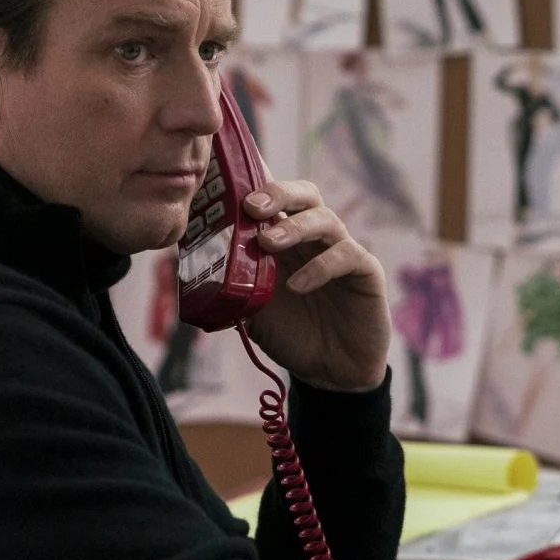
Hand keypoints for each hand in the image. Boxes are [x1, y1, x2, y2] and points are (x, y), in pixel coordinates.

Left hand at [241, 181, 390, 392]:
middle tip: (252, 207)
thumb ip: (230, 292)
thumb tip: (193, 281)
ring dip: (294, 228)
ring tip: (267, 243)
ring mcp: (342, 251)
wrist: (330, 371)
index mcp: (286, 240)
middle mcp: (315, 239)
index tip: (228, 192)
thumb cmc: (291, 333)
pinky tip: (298, 285)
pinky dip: (320, 266)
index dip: (255, 187)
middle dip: (278, 194)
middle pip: (304, 196)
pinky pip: (347, 255)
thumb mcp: (252, 312)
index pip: (275, 200)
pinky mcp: (366, 272)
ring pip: (325, 219)